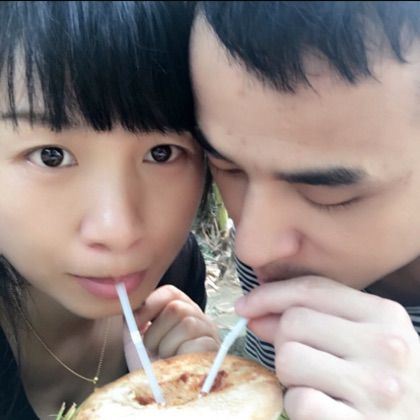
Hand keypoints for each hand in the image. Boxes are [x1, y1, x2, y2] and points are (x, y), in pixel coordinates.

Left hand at [124, 285, 219, 370]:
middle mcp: (197, 315)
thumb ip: (131, 320)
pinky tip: (178, 364)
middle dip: (156, 331)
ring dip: (167, 346)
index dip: (150, 304)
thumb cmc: (151, 366)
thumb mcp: (136, 340)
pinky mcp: (214, 348)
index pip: (170, 292)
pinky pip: (195, 344)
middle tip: (152, 348)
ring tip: (165, 358)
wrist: (162, 392)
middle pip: (176, 307)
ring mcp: (208, 331)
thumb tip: (129, 302)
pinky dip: (180, 357)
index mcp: (179, 308)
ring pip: (186, 324)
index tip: (135, 322)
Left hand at [235, 276, 419, 419]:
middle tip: (303, 360)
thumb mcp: (361, 338)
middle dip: (284, 341)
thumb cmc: (382, 378)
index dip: (270, 294)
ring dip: (289, 376)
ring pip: (289, 358)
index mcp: (385, 314)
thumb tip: (254, 310)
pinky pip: (299, 402)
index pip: (312, 289)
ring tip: (315, 385)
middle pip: (294, 322)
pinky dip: (298, 406)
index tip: (245, 306)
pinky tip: (322, 410)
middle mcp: (386, 346)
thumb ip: (312, 318)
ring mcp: (376, 388)